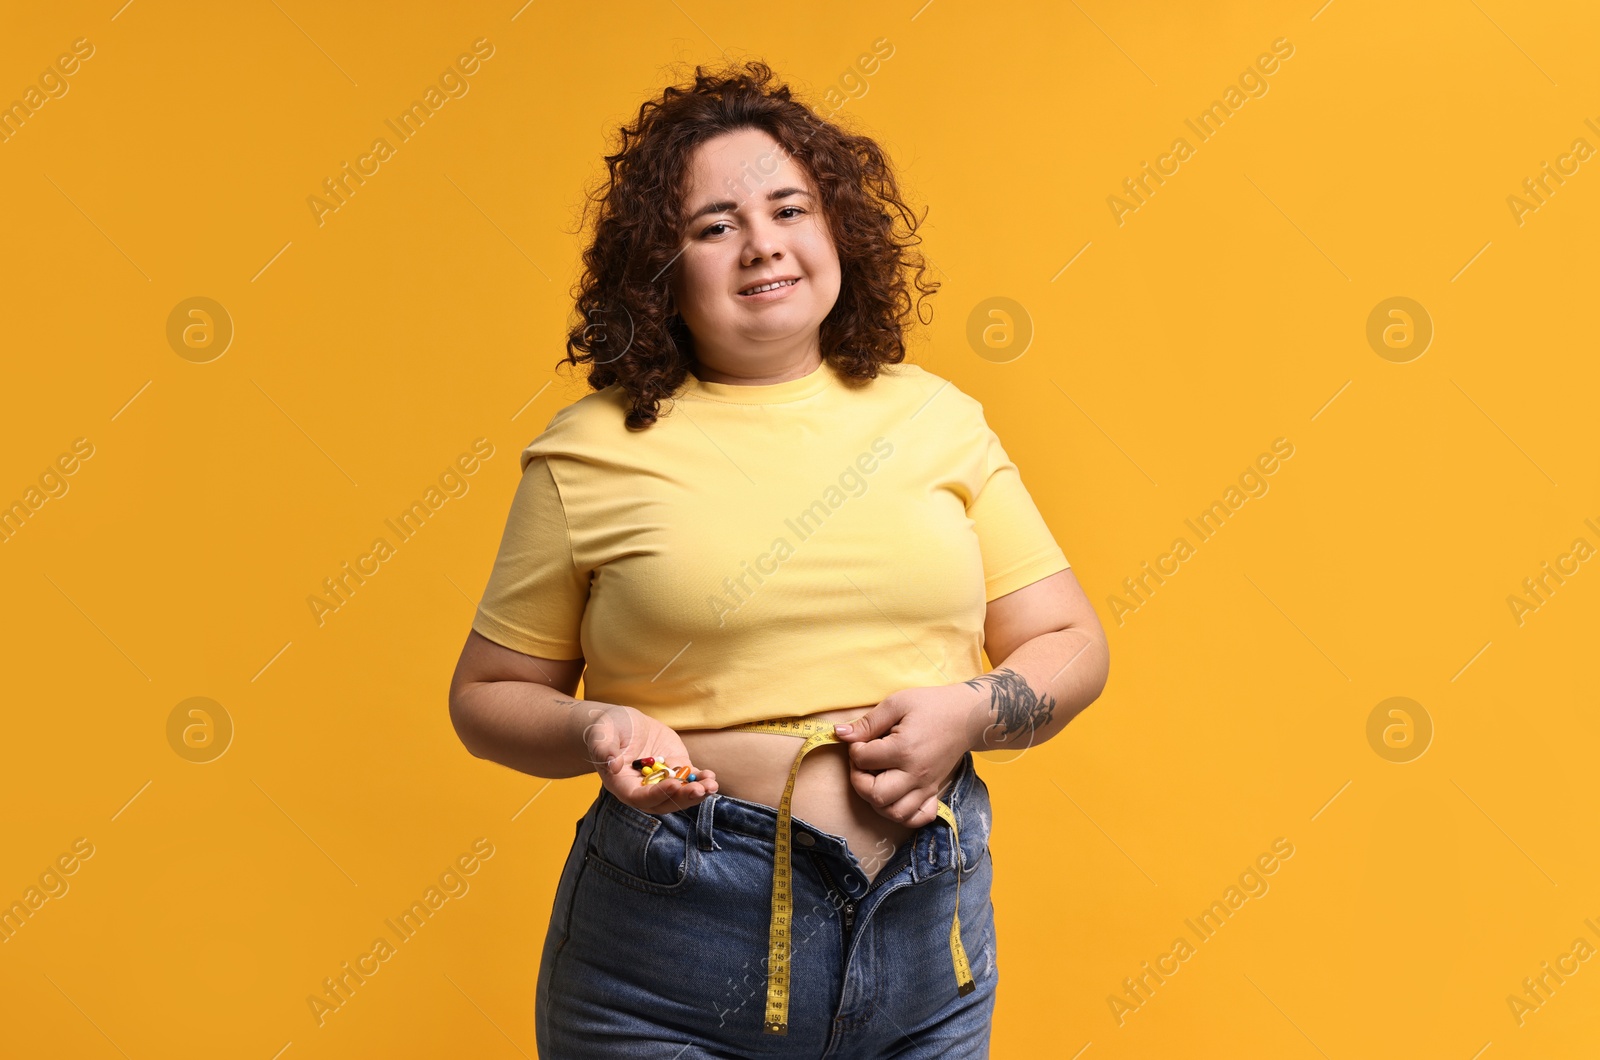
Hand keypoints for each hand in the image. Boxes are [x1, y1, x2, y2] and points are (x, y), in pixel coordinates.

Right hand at [577, 703, 717, 814]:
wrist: (620, 724)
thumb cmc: (606, 730)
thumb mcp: (600, 735)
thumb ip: (604, 750)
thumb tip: (612, 764)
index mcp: (622, 785)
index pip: (640, 798)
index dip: (657, 794)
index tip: (673, 785)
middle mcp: (642, 789)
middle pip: (664, 801)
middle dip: (683, 797)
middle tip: (699, 790)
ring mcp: (660, 780)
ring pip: (679, 794)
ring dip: (697, 792)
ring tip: (711, 785)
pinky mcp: (674, 769)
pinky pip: (688, 779)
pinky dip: (700, 779)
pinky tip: (711, 776)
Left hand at [831, 683, 986, 828]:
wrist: (966, 716)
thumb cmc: (931, 705)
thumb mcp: (897, 703)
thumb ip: (868, 722)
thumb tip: (840, 733)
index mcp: (904, 749)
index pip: (864, 759)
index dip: (854, 749)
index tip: (860, 740)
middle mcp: (915, 774)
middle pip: (875, 795)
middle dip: (859, 780)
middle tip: (862, 763)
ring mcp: (926, 787)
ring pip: (894, 813)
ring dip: (876, 800)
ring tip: (875, 779)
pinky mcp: (933, 792)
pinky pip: (918, 818)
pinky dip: (903, 814)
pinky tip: (895, 797)